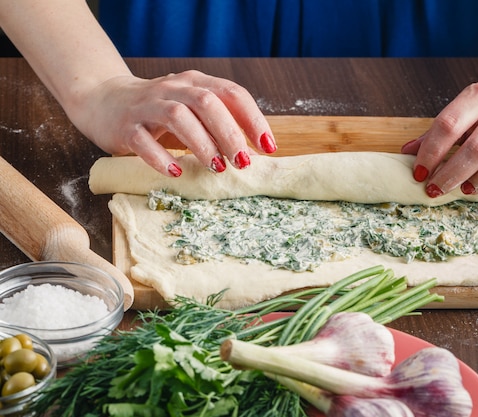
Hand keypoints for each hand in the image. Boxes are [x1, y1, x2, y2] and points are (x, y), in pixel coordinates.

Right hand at [73, 70, 275, 175]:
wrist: (104, 102)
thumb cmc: (160, 112)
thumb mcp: (193, 110)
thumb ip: (219, 123)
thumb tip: (254, 151)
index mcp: (196, 82)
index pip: (231, 93)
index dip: (253, 119)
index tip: (268, 146)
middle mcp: (173, 89)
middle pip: (206, 102)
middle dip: (229, 133)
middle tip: (243, 161)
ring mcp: (147, 106)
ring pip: (178, 116)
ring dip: (201, 144)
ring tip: (216, 168)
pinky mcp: (126, 126)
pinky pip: (143, 140)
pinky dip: (160, 157)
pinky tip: (175, 172)